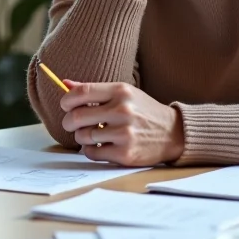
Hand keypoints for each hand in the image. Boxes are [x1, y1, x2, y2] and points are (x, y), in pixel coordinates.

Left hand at [60, 80, 183, 165]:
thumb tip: (64, 84)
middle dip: (69, 121)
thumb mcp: (124, 93)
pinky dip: (90, 150)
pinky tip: (100, 146)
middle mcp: (123, 111)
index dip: (66, 100)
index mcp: (121, 91)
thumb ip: (94, 90)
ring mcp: (125, 133)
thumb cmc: (143, 111)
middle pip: (77, 116)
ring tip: (91, 134)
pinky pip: (92, 153)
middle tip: (72, 123)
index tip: (65, 105)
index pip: (82, 92)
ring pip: (83, 136)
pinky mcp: (125, 154)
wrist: (173, 133)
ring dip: (81, 137)